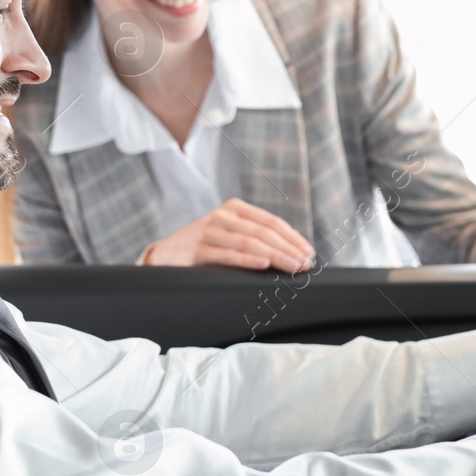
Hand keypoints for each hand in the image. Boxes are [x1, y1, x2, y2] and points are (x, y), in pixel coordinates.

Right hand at [140, 198, 314, 272]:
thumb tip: (294, 250)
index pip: (271, 222)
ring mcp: (208, 231)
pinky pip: (227, 255)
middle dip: (288, 249)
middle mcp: (222, 216)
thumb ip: (255, 236)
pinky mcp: (197, 249)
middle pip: (263, 232)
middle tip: (305, 264)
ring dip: (275, 255)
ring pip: (248, 242)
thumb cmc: (205, 246)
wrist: (166, 254)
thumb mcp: (230, 234)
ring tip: (292, 267)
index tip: (309, 253)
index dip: (293, 238)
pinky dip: (247, 260)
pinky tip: (263, 265)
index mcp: (235, 209)